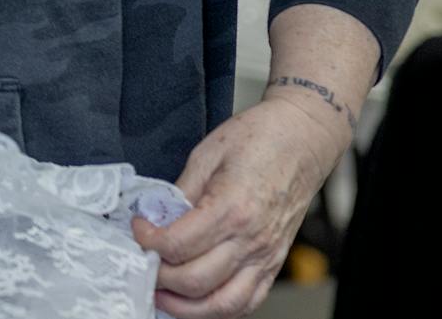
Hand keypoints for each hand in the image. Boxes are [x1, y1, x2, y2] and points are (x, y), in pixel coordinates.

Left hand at [132, 93, 349, 317]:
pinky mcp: (275, 263)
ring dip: (186, 307)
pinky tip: (197, 300)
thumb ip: (180, 192)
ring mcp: (266, 256)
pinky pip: (248, 301)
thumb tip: (157, 216)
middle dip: (159, 277)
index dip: (147, 242)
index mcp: (231, 208)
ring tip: (161, 293)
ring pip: (223, 304)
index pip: (178, 245)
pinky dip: (219, 308)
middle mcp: (252, 240)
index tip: (138, 229)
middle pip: (195, 281)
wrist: (303, 139)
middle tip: (142, 261)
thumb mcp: (206, 155)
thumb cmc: (258, 139)